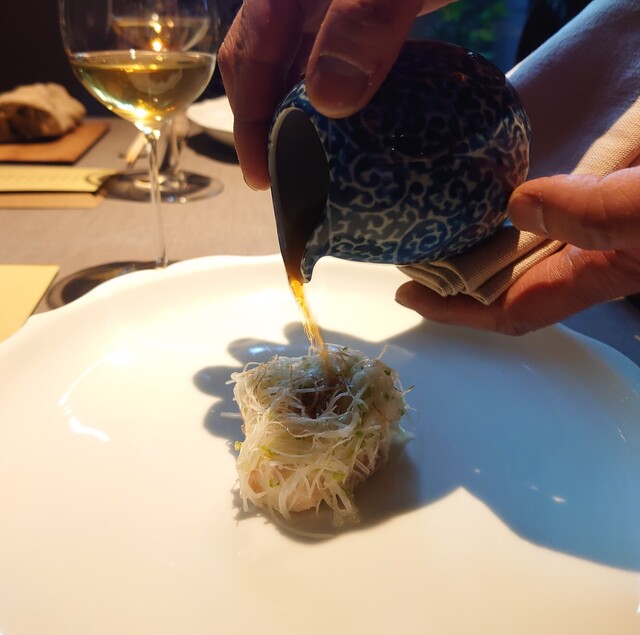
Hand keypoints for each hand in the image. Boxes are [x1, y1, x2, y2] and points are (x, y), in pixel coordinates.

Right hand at [218, 0, 454, 189]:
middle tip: (289, 181)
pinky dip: (341, 96)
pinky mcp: (370, 10)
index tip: (260, 177)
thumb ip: (365, 19)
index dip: (247, 119)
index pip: (248, 55)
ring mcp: (336, 4)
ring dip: (304, 115)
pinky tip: (354, 124)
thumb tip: (328, 99)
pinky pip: (341, 59)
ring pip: (303, 66)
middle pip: (269, 66)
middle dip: (271, 125)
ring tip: (316, 165)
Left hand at [395, 166, 639, 333]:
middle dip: (456, 275)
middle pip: (507, 279)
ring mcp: (595, 224)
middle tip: (410, 252)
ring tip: (436, 223)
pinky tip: (495, 185)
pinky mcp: (605, 190)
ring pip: (523, 244)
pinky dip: (515, 203)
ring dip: (480, 239)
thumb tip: (516, 206)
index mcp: (595, 273)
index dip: (457, 311)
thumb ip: (595, 213)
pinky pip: (547, 207)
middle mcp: (589, 255)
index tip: (407, 296)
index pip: (510, 308)